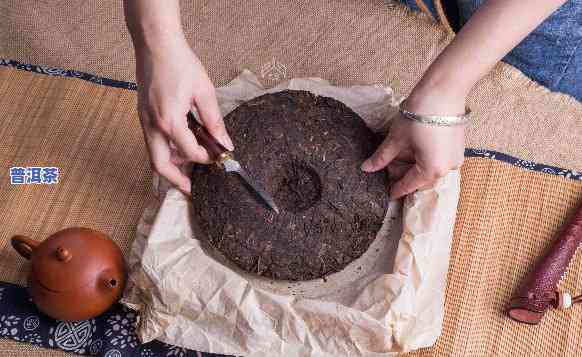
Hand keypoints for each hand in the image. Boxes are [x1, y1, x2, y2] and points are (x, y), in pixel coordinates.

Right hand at [135, 40, 232, 194]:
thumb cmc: (180, 63)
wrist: (156, 44)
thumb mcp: (204, 92)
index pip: (190, 153)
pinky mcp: (143, 115)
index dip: (207, 159)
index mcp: (170, 121)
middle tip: (193, 190)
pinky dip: (166, 150)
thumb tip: (225, 143)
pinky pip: (152, 142)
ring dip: (171, 165)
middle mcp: (152, 125)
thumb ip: (215, 122)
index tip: (219, 158)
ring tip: (191, 168)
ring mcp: (144, 120)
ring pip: (154, 155)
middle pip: (160, 165)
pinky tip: (182, 147)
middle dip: (177, 181)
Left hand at [361, 92, 464, 199]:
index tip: (386, 194)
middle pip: (420, 179)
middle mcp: (447, 168)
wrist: (443, 90)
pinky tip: (408, 147)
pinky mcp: (457, 146)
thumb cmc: (419, 115)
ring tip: (395, 152)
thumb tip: (367, 168)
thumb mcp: (396, 139)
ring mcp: (454, 157)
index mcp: (432, 171)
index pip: (409, 185)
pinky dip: (422, 156)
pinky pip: (436, 158)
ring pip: (428, 168)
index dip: (395, 189)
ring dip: (411, 164)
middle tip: (385, 166)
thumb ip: (382, 157)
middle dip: (402, 174)